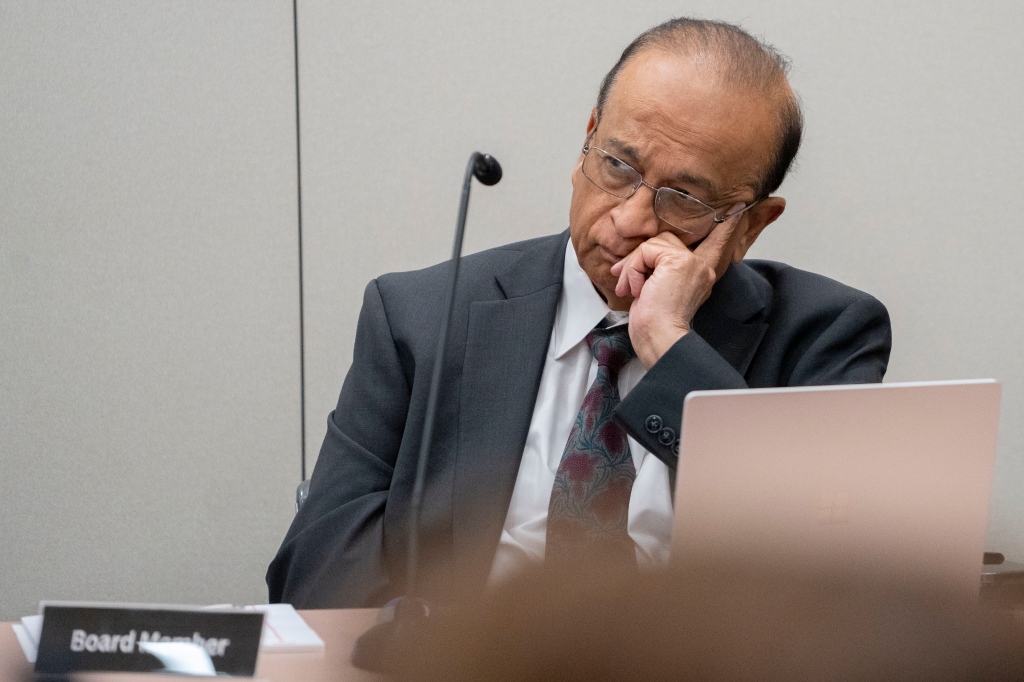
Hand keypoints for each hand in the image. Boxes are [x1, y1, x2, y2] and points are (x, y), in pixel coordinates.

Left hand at [609, 204, 745, 367]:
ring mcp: (692, 262)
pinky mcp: (678, 261)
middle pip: (664, 240)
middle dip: (639, 259)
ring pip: (652, 244)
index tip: (739, 209)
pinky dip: (633, 269)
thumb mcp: (660, 290)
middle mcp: (702, 266)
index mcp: (702, 273)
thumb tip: (637, 259)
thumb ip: (660, 270)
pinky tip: (638, 288)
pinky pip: (645, 251)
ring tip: (634, 289)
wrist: (658, 338)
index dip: (726, 226)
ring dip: (634, 267)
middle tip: (628, 282)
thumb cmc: (655, 323)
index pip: (717, 242)